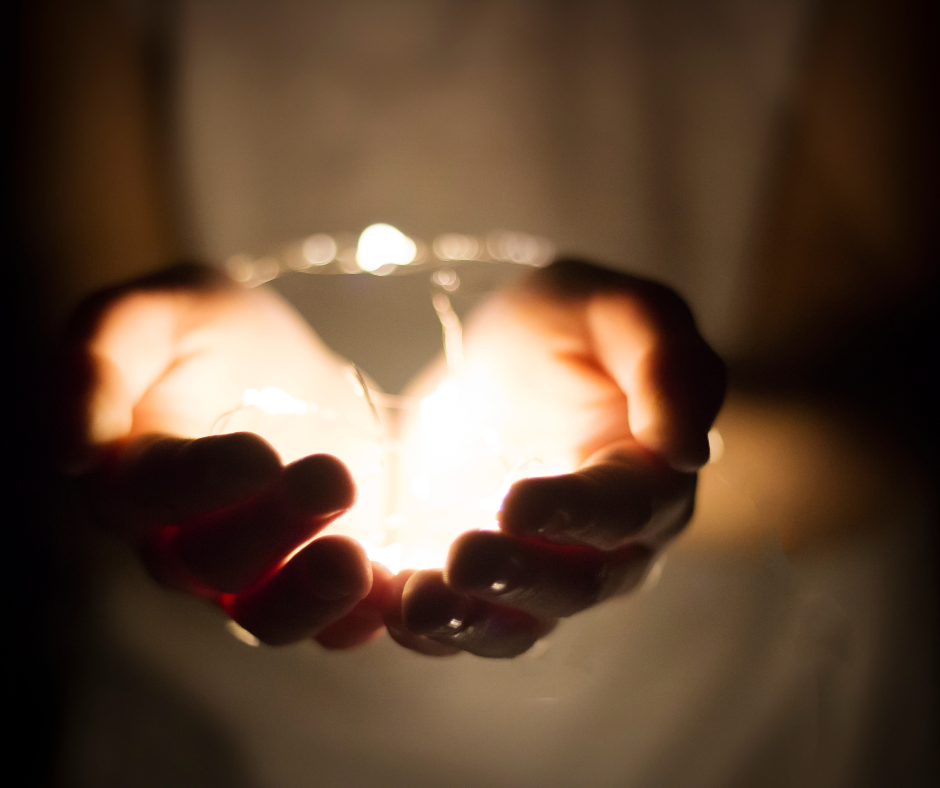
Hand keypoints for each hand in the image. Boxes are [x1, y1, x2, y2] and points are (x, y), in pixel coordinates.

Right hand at [56, 263, 386, 647]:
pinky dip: (370, 616)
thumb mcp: (160, 311)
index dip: (199, 482)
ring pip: (268, 617)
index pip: (148, 494)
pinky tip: (404, 594)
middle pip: (210, 566)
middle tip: (330, 479)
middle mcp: (184, 541)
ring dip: (312, 598)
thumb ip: (103, 356)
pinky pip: (339, 621)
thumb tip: (75, 448)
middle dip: (271, 530)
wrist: (283, 361)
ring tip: (356, 564)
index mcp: (133, 477)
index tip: (257, 454)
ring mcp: (257, 570)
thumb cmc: (211, 329)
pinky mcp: (320, 574)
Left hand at [385, 259, 725, 656]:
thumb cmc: (567, 324)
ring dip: (470, 622)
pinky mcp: (483, 581)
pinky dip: (427, 629)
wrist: (500, 359)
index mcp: (649, 476)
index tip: (515, 505)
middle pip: (577, 583)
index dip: (574, 513)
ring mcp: (542, 570)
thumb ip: (666, 362)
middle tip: (461, 559)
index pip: (623, 508)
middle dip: (519, 578)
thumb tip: (685, 449)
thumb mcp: (618, 310)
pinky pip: (463, 623)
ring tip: (414, 606)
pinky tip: (382, 609)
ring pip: (521, 622)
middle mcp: (608, 543)